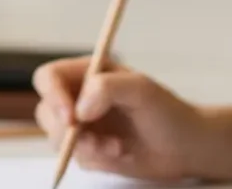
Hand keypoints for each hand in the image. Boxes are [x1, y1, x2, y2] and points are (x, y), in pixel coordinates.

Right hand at [32, 56, 210, 181]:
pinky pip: (74, 157)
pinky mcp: (89, 149)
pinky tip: (119, 153)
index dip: (52, 95)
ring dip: (83, 146)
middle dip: (65, 129)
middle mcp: (81, 96)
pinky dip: (94, 158)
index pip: (49, 77)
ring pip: (55, 137)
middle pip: (46, 110)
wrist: (185, 147)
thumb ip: (108, 88)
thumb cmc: (168, 112)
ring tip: (116, 147)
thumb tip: (79, 110)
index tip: (70, 117)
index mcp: (89, 72)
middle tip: (91, 140)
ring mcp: (83, 124)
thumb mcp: (142, 90)